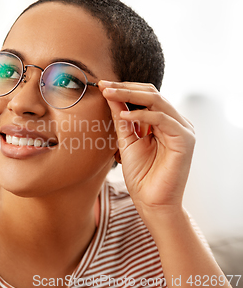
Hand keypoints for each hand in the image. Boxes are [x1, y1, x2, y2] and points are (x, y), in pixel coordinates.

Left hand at [99, 80, 194, 213]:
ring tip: (108, 94)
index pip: (146, 95)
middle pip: (152, 93)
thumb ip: (122, 118)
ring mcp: (183, 130)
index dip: (124, 88)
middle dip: (125, 88)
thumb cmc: (141, 175)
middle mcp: (176, 122)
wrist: (152, 202)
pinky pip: (162, 119)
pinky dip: (142, 115)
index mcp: (164, 122)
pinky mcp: (185, 140)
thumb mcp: (126, 140)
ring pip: (157, 101)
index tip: (102, 85)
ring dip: (130, 95)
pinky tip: (124, 115)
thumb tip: (110, 95)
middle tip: (103, 85)